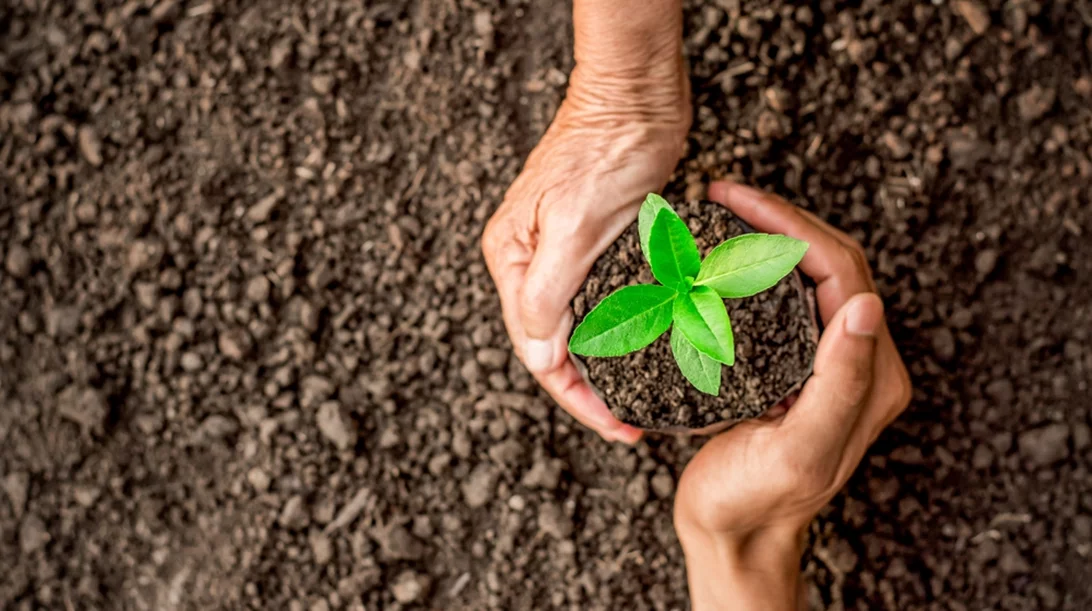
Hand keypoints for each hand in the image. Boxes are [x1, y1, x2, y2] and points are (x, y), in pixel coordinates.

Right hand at [481, 2, 689, 443]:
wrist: (636, 95)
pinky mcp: (594, 244)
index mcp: (513, 260)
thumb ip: (548, 292)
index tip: (616, 426)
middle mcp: (530, 262)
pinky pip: (601, 303)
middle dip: (589, 390)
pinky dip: (621, 332)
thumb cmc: (604, 149)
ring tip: (640, 400)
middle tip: (631, 424)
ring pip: (579, 328)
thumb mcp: (572, 224)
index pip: (537, 350)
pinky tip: (645, 351)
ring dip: (606, 366)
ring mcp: (561, 254)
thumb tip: (538, 356)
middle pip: (555, 346)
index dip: (576, 397)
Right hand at [673, 182, 911, 610]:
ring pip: (806, 273)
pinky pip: (783, 297)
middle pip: (828, 261)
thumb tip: (867, 304)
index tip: (735, 201)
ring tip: (720, 214)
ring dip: (768, 236)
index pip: (841, 270)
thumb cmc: (757, 499)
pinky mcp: (793, 364)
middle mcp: (856, 359)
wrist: (731, 533)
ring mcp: (824, 359)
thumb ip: (839, 382)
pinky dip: (752, 266)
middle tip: (723, 195)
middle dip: (778, 219)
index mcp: (870, 374)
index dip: (791, 225)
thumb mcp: (799, 449)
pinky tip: (718, 258)